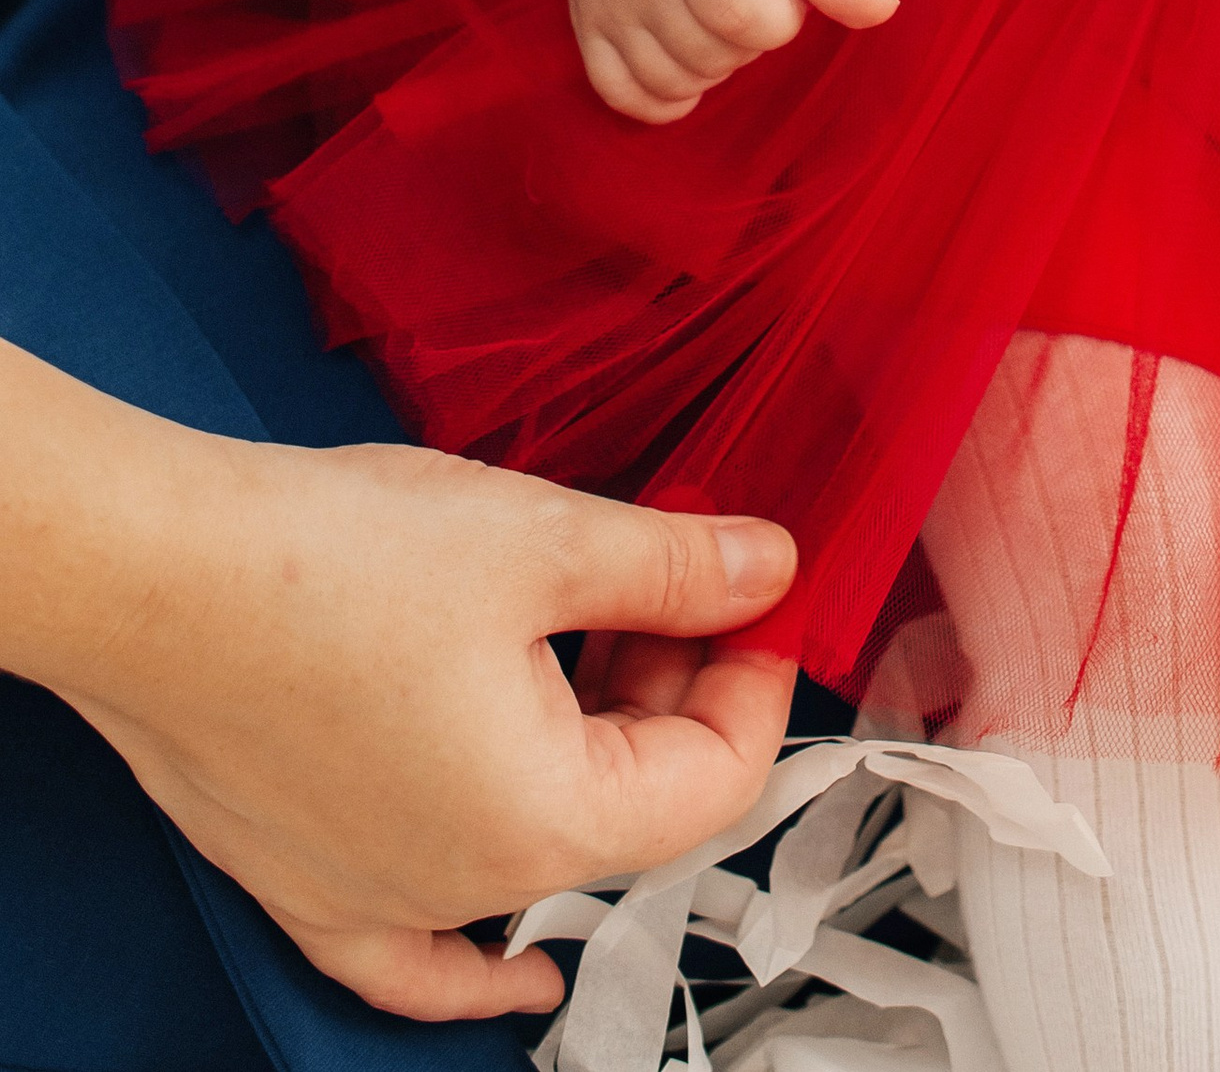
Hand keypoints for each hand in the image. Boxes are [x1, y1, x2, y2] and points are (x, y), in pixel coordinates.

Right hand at [14, 358, 797, 1024]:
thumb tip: (767, 568)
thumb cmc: (328, 562)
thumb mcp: (545, 542)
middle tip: (668, 578)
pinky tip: (523, 974)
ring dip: (587, 751)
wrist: (153, 574)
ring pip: (538, 853)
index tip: (753, 594)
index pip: (715, 777)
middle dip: (670, 688)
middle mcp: (467, 887)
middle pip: (628, 806)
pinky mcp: (305, 882)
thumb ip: (674, 568)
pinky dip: (482, 960)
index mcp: (544, 823)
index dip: (753, 673)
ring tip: (589, 632)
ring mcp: (377, 898)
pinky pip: (418, 957)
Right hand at [569, 0, 895, 123]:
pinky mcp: (584, 17)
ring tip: (716, 9)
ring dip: (711, 63)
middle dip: (749, 36)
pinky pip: (620, 91)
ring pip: (670, 78)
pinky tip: (686, 58)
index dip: (782, 15)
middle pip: (711, 53)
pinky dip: (661, 91)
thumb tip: (882, 11)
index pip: (743, 15)